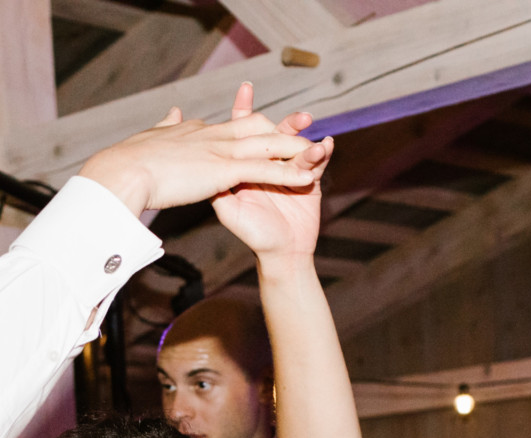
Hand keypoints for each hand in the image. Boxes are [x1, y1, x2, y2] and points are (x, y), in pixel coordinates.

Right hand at [77, 83, 321, 216]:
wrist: (122, 171)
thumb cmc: (128, 162)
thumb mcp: (151, 139)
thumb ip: (165, 127)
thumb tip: (172, 113)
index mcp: (195, 131)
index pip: (229, 124)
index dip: (250, 124)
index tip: (264, 126)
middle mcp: (212, 135)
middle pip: (256, 127)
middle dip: (281, 129)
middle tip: (303, 128)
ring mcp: (220, 150)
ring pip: (267, 145)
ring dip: (293, 148)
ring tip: (317, 151)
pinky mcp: (223, 169)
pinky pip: (264, 170)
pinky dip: (287, 173)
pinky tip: (306, 178)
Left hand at [210, 90, 330, 263]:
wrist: (281, 255)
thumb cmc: (253, 234)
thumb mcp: (228, 209)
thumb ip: (218, 185)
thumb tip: (203, 160)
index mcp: (248, 165)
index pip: (244, 132)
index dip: (245, 110)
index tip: (245, 89)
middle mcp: (269, 163)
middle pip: (276, 134)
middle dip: (287, 123)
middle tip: (297, 116)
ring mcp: (291, 170)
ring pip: (298, 145)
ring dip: (304, 136)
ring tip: (310, 129)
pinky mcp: (310, 181)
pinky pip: (318, 163)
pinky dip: (323, 153)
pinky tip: (326, 145)